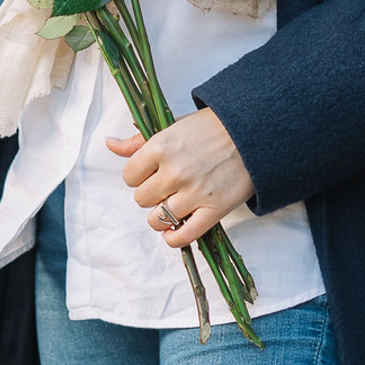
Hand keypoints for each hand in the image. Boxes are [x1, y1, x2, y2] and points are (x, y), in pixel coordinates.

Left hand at [108, 108, 253, 249]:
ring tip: (173, 206)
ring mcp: (194, 193)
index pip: (129, 177)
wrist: (254, 133)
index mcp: (161, 147)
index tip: (151, 173)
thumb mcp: (173, 126)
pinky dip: (174, 238)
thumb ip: (139, 141)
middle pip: (141, 199)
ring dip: (161, 216)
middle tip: (167, 187)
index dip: (139, 176)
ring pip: (157, 220)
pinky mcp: (214, 210)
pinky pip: (183, 236)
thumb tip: (110, 144)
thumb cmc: (212, 127)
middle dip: (151, 195)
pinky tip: (175, 229)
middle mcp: (174, 172)